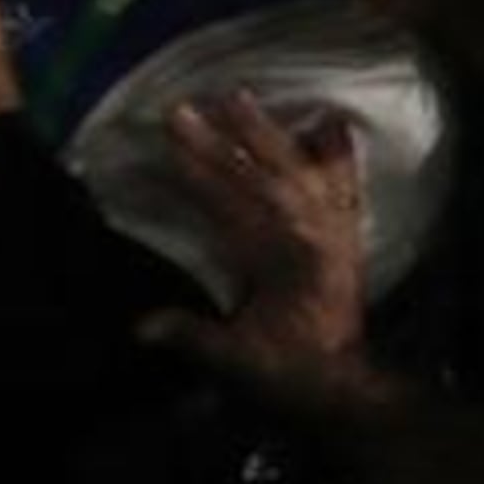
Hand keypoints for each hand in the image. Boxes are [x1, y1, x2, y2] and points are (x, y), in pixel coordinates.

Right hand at [138, 90, 388, 418]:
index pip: (229, 206)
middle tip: (183, 109)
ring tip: (237, 96)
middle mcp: (311, 236)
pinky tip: (329, 125)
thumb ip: (192, 337)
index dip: (194, 175)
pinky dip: (336, 156)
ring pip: (299, 171)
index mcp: (282, 261)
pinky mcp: (344, 237)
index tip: (163, 146)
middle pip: (259, 177)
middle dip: (219, 141)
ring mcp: (332, 233)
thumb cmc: (285, 374)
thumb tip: (139, 326)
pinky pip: (343, 187)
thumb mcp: (237, 363)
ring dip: (266, 133)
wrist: (342, 387)